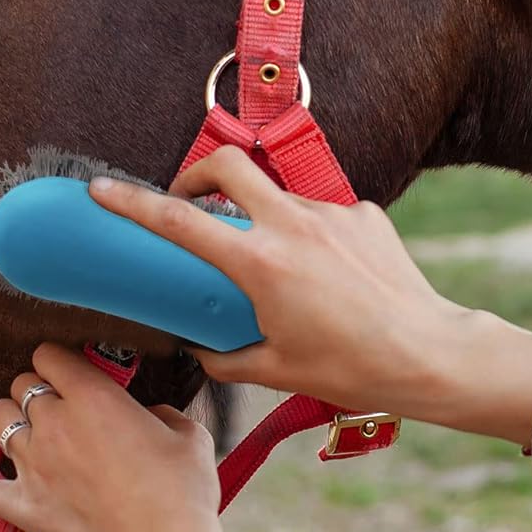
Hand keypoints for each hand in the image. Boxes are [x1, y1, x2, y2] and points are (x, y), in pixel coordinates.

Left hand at [0, 343, 223, 531]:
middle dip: (36, 389)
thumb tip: (152, 415)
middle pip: (22, 386)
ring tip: (27, 429)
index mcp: (94, 396)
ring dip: (11, 420)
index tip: (70, 368)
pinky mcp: (22, 507)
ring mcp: (32, 465)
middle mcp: (54, 423)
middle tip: (57, 404)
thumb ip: (164, 414)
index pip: (50, 355)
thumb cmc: (181, 491)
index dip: (58, 359)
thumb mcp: (189, 435)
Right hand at [88, 148, 481, 419]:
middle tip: (189, 198)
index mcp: (261, 262)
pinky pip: (323, 214)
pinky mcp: (364, 212)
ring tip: (285, 272)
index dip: (133, 202)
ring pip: (279, 196)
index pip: (180, 221)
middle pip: (226, 163)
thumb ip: (223, 357)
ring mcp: (332, 212)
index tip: (102, 190)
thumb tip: (198, 346)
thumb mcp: (274, 368)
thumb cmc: (350, 368)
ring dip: (266, 219)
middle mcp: (293, 224)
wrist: (428, 352)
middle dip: (196, 171)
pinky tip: (333, 277)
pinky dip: (313, 236)